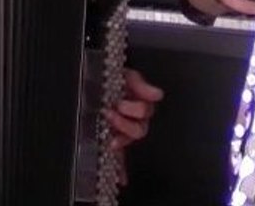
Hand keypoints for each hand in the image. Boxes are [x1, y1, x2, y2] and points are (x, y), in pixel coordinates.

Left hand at [105, 68, 164, 182]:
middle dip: (124, 122)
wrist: (97, 83)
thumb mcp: (126, 76)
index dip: (135, 110)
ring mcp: (126, 130)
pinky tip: (122, 179)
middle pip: (139, 129)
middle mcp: (136, 119)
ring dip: (121, 136)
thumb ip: (141, 85)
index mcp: (139, 103)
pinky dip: (123, 169)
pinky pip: (122, 157)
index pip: (144, 111)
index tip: (120, 104)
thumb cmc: (113, 79)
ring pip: (131, 140)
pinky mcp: (117, 140)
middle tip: (110, 113)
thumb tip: (157, 94)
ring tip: (109, 129)